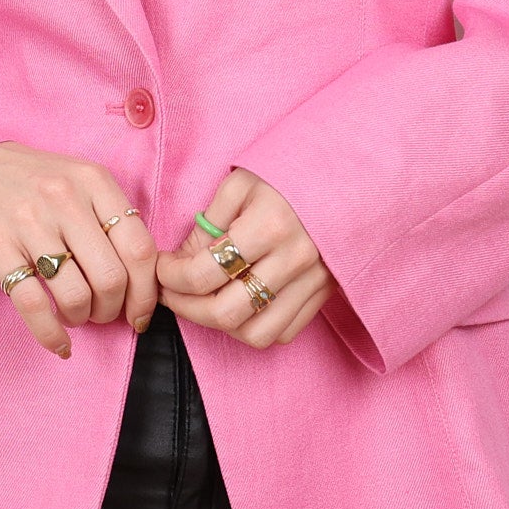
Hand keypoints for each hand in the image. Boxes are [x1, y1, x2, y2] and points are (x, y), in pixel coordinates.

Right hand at [0, 142, 158, 359]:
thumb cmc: (30, 183)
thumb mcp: (77, 181)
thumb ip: (110, 218)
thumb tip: (142, 278)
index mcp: (94, 181)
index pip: (139, 248)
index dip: (146, 292)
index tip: (140, 312)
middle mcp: (64, 198)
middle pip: (112, 277)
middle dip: (113, 309)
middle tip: (102, 313)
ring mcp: (28, 222)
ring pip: (76, 295)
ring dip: (82, 318)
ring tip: (74, 315)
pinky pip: (34, 305)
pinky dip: (51, 334)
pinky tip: (58, 342)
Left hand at [155, 168, 335, 347]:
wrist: (346, 175)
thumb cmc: (285, 175)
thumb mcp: (239, 184)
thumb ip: (207, 225)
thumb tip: (180, 263)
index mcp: (270, 225)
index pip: (204, 273)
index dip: (170, 277)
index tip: (161, 267)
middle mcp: (295, 260)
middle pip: (226, 313)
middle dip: (186, 308)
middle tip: (171, 292)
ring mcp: (314, 282)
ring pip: (256, 333)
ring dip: (220, 325)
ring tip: (203, 301)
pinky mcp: (324, 294)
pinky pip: (283, 333)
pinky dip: (254, 327)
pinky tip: (239, 303)